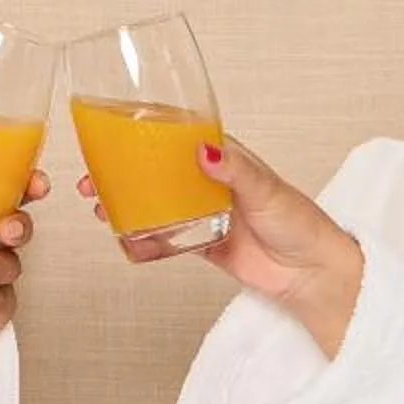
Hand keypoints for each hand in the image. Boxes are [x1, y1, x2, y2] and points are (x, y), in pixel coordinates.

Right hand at [76, 135, 362, 357]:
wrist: (312, 275)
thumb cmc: (301, 224)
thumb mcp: (267, 190)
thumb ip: (236, 171)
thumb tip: (204, 149)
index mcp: (227, 157)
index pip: (179, 133)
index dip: (142, 129)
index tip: (109, 128)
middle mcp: (211, 181)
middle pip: (156, 168)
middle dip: (121, 169)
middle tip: (91, 178)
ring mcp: (205, 212)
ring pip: (155, 201)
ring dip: (125, 202)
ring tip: (97, 205)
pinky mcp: (204, 243)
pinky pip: (166, 238)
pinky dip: (144, 239)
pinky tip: (123, 239)